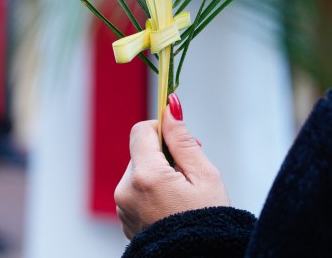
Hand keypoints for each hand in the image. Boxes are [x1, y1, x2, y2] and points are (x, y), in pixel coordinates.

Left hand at [114, 94, 229, 239]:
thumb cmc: (208, 223)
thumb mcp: (204, 176)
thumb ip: (182, 140)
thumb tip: (170, 108)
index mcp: (145, 176)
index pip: (141, 131)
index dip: (161, 129)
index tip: (179, 138)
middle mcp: (126, 191)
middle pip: (141, 152)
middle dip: (163, 155)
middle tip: (189, 173)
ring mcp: (123, 207)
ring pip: (139, 172)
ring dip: (158, 174)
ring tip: (182, 194)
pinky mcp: (125, 219)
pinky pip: (136, 192)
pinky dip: (151, 192)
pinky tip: (171, 207)